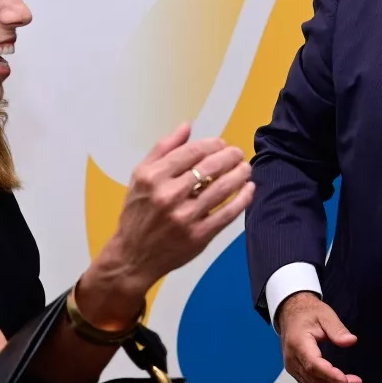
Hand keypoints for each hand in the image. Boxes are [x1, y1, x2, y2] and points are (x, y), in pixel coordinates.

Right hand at [96, 122, 255, 294]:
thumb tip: (187, 126)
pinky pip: (228, 213)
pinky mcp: (199, 236)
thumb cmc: (138, 213)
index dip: (213, 144)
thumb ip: (162, 149)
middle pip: (210, 167)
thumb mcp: (140, 177)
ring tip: (246, 168)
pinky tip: (249, 189)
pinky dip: (243, 198)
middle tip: (238, 153)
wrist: (133, 256)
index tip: (221, 144)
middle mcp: (168, 195)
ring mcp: (185, 217)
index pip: (192, 151)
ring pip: (223, 188)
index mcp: (153, 177)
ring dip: (240, 174)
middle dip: (230, 155)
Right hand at [276, 291, 360, 382]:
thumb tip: (351, 341)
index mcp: (299, 343)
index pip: (314, 365)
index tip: (346, 381)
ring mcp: (291, 366)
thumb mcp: (325, 315)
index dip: (330, 375)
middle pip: (313, 380)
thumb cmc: (308, 313)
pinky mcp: (293, 370)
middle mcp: (292, 359)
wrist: (290, 313)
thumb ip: (338, 329)